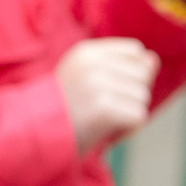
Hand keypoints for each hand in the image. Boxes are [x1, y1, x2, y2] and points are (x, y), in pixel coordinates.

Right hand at [58, 35, 158, 156]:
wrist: (32, 135)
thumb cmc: (63, 111)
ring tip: (103, 123)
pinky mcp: (103, 108)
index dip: (133, 73)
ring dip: (129, 116)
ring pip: (143, 97)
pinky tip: (108, 135)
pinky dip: (128, 130)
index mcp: (87, 52)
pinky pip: (139, 116)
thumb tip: (153, 59)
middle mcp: (92, 64)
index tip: (111, 91)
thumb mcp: (89, 80)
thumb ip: (122, 68)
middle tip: (106, 111)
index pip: (135, 51)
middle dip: (132, 97)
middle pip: (144, 75)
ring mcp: (98, 85)